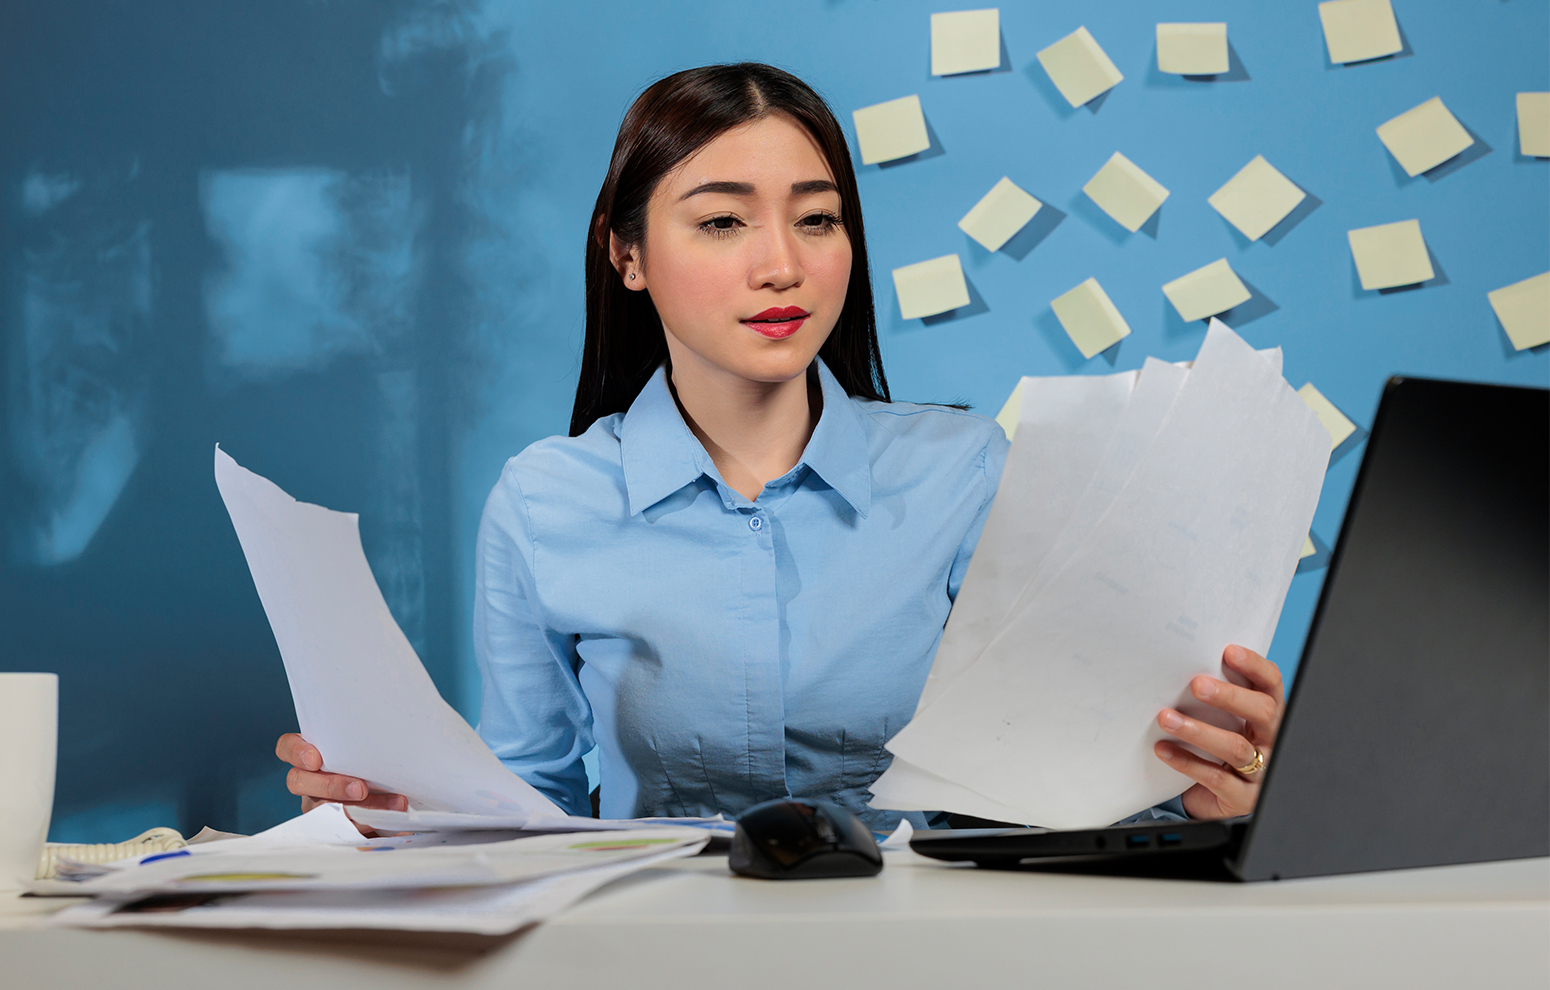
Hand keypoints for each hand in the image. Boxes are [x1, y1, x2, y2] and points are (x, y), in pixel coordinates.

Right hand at [276, 733, 407, 835]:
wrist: (389, 798)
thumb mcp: (367, 753)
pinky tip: (391, 823)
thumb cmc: (374, 766)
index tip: (315, 759)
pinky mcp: (334, 829)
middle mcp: (308, 782)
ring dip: (361, 809)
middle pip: (299, 782)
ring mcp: (317, 807)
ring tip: (393, 804)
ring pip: (325, 810)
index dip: (296, 752)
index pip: (288, 747)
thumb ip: (366, 747)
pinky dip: (370, 826)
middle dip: (331, 785)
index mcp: (311, 757)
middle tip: (360, 788)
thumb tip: (396, 734)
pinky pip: (344, 831)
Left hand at [1153, 644, 1283, 820]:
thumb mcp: (1224, 722)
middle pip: (1263, 713)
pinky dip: (1186, 761)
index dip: (1254, 666)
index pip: (1271, 684)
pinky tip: (1163, 750)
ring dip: (1198, 730)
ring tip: (1166, 718)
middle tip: (1197, 684)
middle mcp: (1271, 740)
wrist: (1219, 800)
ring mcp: (1261, 771)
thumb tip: (1181, 664)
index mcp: (1269, 715)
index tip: (1228, 651)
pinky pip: (1216, 778)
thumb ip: (1215, 698)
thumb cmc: (1219, 750)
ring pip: (1236, 747)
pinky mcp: (1243, 797)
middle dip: (1230, 696)